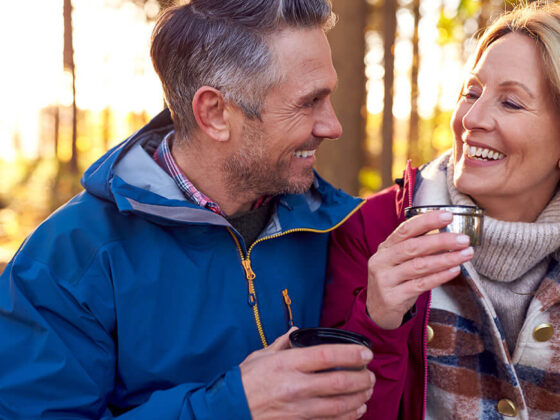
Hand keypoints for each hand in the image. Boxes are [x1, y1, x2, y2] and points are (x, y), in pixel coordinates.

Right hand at [240, 328, 374, 418]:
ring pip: (338, 405)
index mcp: (287, 363)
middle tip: (370, 373)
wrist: (229, 410)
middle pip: (338, 382)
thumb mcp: (261, 355)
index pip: (326, 355)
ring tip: (368, 389)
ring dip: (359, 397)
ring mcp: (298, 408)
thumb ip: (282, 343)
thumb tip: (295, 331)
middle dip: (361, 377)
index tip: (365, 353)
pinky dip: (348, 416)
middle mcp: (295, 386)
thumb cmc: (244, 381)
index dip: (350, 354)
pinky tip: (357, 409)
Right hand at [367, 210, 473, 329]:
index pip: (405, 230)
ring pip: (419, 266)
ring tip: (465, 254)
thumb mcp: (397, 261)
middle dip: (441, 241)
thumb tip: (445, 232)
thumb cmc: (394, 281)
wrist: (377, 311)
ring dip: (445, 259)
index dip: (427, 221)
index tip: (448, 215)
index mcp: (385, 248)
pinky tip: (455, 270)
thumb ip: (414, 247)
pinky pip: (420, 285)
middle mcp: (381, 261)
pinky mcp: (393, 297)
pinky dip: (440, 277)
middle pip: (413, 247)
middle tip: (463, 239)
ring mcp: (385, 280)